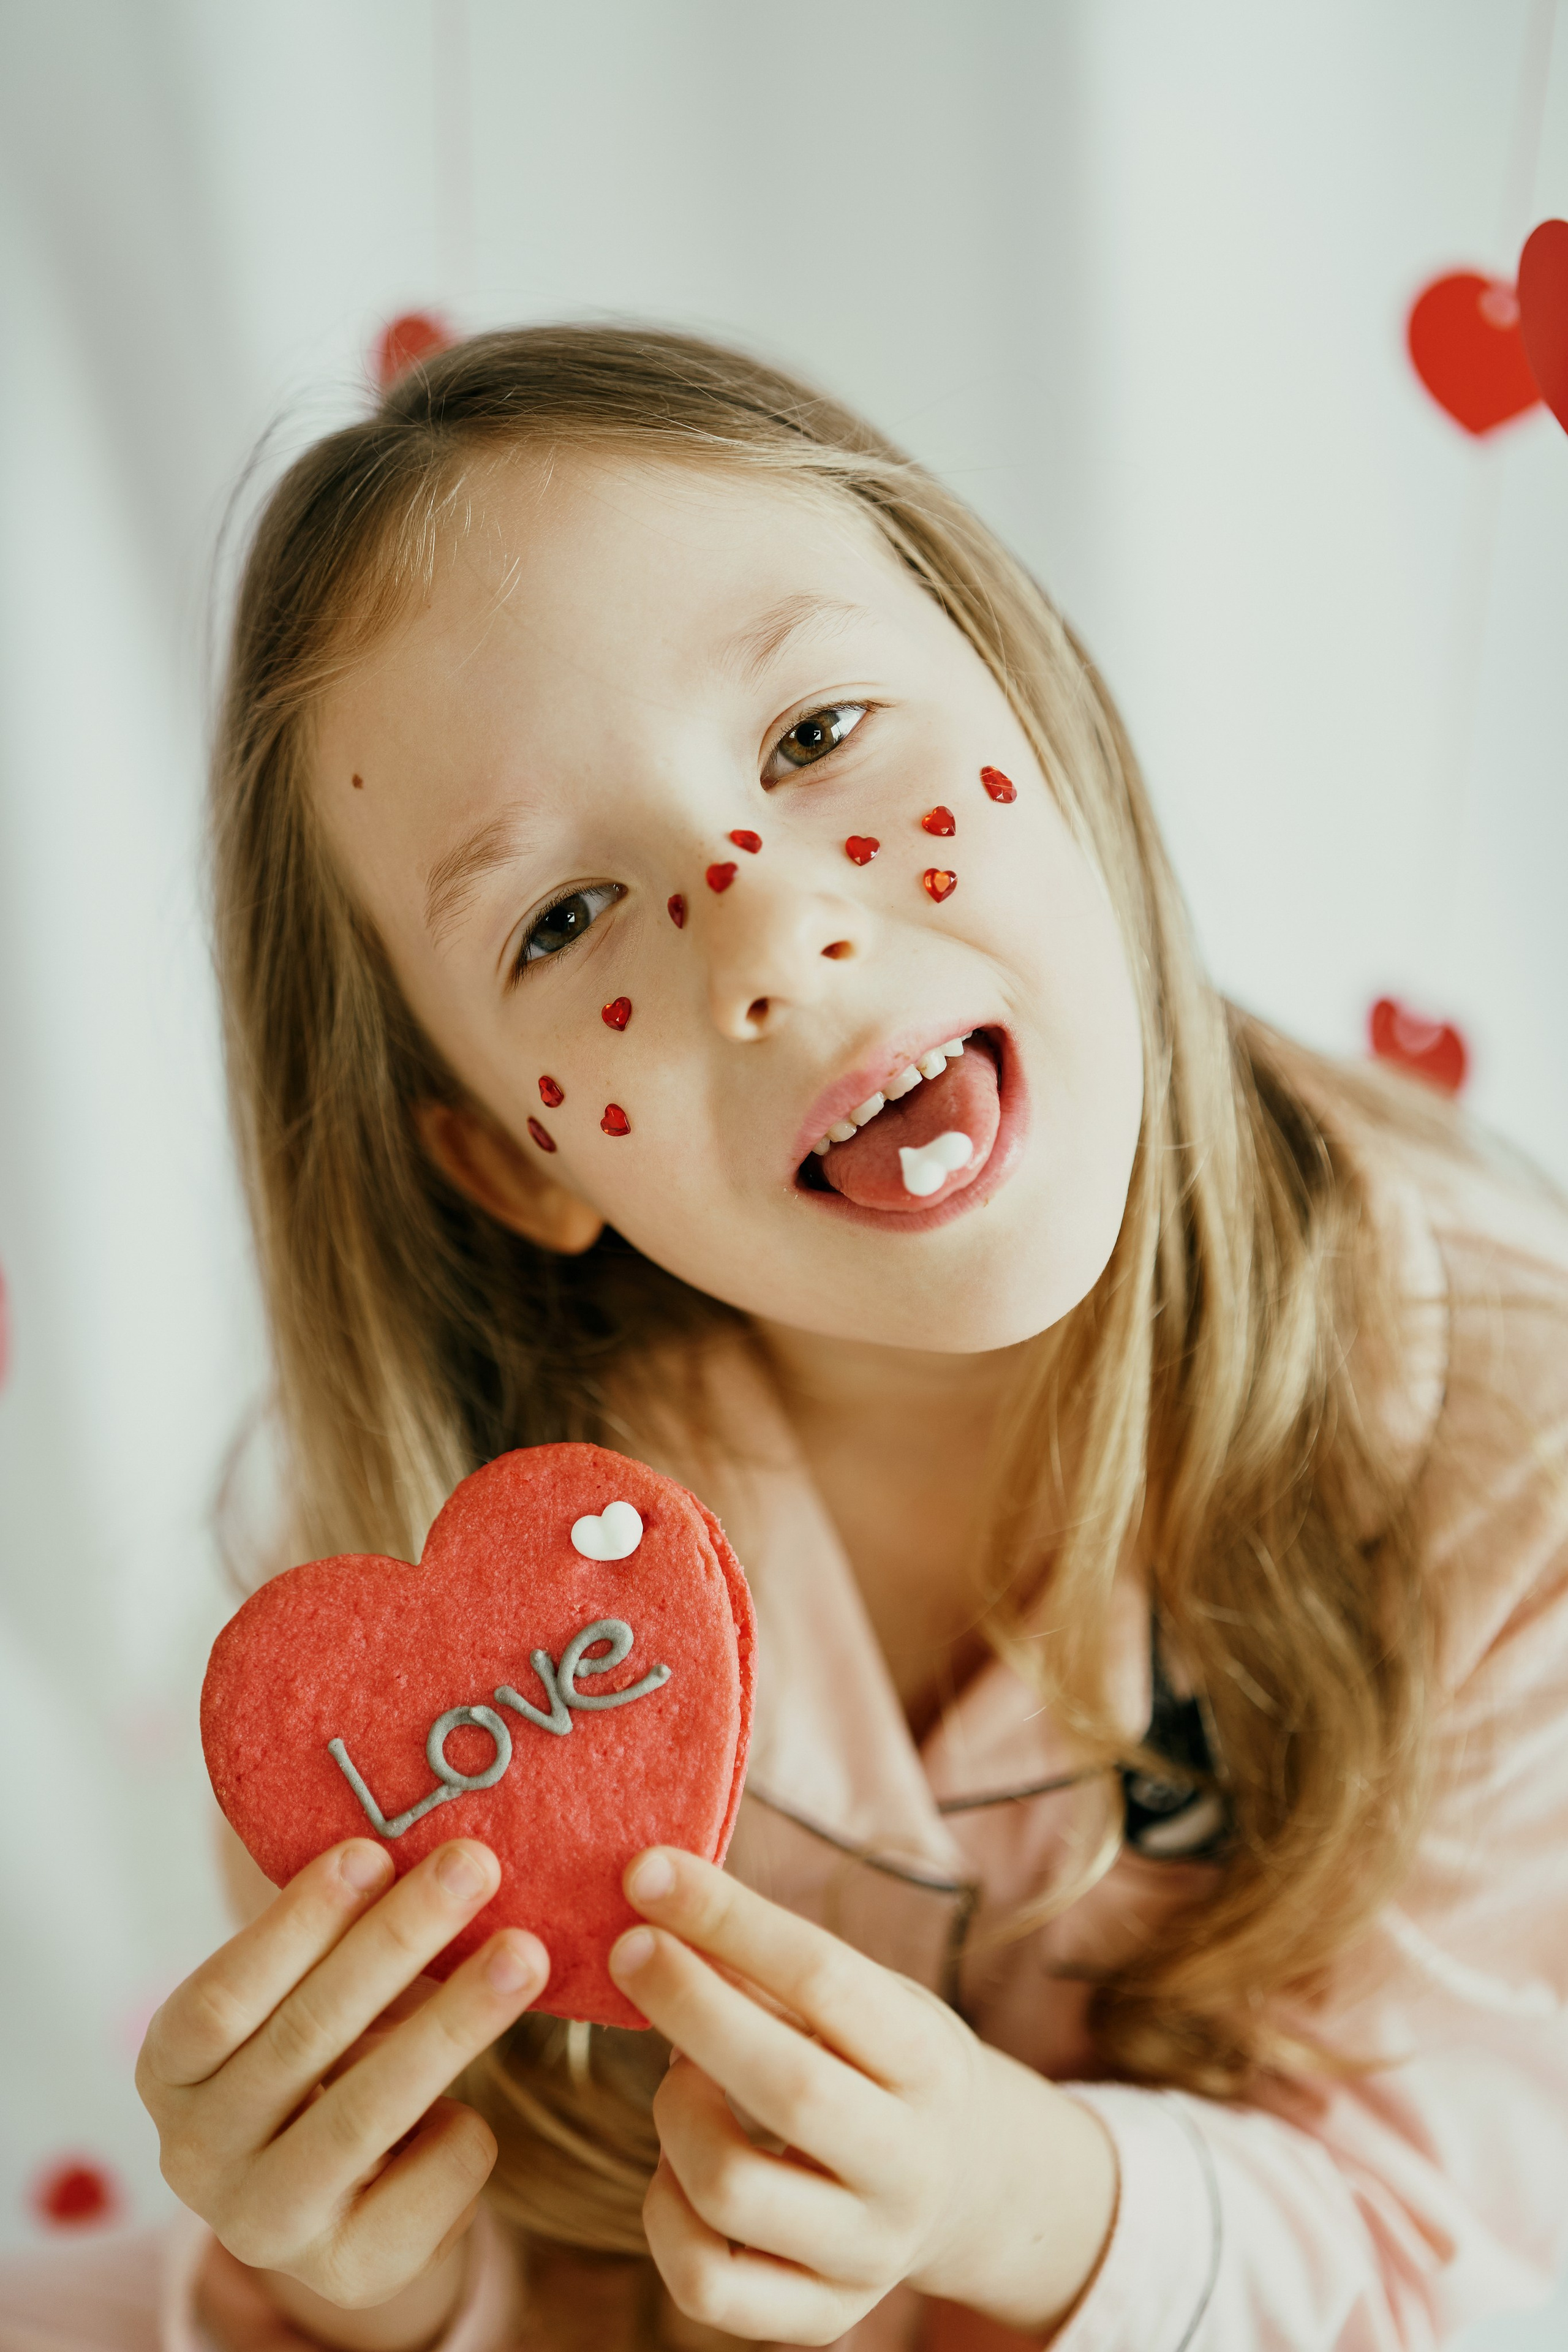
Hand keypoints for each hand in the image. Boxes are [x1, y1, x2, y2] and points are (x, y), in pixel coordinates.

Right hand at [136, 1839, 547, 2344]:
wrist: (341, 2201)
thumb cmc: (322, 2054)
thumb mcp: (302, 1996)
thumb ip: (339, 1938)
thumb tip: (431, 1856)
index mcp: (171, 2070)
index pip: (220, 1997)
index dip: (294, 1925)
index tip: (370, 1851)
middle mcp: (197, 2155)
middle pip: (303, 2039)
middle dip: (398, 1941)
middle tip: (473, 1867)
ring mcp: (266, 2223)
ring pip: (368, 2110)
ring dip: (454, 2022)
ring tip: (524, 1955)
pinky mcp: (349, 2270)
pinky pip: (430, 2173)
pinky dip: (464, 2125)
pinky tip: (468, 2103)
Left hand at [608, 1850, 1117, 2346]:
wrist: (967, 2184)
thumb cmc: (886, 2062)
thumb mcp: (868, 2000)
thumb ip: (773, 1971)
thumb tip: (663, 1912)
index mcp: (929, 2063)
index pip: (825, 1978)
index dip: (729, 1920)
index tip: (648, 1871)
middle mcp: (910, 2165)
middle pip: (785, 2085)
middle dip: (689, 2005)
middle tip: (628, 1947)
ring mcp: (867, 2253)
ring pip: (731, 2188)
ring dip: (674, 2111)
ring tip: (677, 2073)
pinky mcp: (820, 2316)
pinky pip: (706, 2282)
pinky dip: (664, 2213)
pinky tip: (675, 2167)